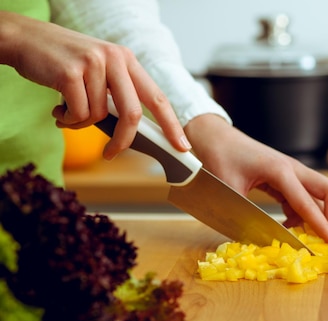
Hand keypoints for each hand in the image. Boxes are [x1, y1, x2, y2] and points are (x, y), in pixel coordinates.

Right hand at [0, 11, 189, 158]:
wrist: (25, 39)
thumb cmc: (64, 63)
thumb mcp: (100, 71)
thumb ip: (118, 93)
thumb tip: (136, 132)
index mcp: (127, 61)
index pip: (157, 97)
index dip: (171, 124)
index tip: (182, 146)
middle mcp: (115, 59)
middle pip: (132, 114)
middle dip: (123, 141)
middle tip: (112, 154)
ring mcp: (94, 64)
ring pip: (99, 116)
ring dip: (81, 122)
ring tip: (68, 110)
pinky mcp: (71, 72)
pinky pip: (78, 114)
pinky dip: (68, 120)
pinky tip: (58, 109)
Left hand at [184, 114, 327, 247]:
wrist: (217, 138)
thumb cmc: (220, 158)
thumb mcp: (228, 190)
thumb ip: (243, 216)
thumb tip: (255, 243)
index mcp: (280, 171)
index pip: (309, 203)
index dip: (323, 227)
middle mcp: (293, 170)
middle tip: (324, 241)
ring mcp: (293, 173)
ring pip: (321, 196)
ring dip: (317, 218)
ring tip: (300, 237)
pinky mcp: (287, 178)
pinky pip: (305, 199)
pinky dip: (302, 215)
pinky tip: (286, 225)